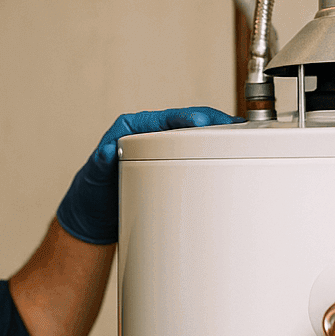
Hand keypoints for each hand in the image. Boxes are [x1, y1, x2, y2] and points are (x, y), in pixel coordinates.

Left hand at [55, 106, 237, 244]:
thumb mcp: (94, 178)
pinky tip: (230, 159)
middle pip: (187, 125)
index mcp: (131, 129)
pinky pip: (194, 159)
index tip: (202, 122)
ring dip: (217, 139)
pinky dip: (212, 157)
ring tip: (242, 139)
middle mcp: (150, 136)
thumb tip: (105, 151)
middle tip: (235, 129)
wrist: (94, 217)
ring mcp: (162, 152)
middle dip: (212, 124)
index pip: (165, 119)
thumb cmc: (92, 194)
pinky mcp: (171, 168)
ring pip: (195, 140)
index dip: (186, 118)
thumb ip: (99, 163)